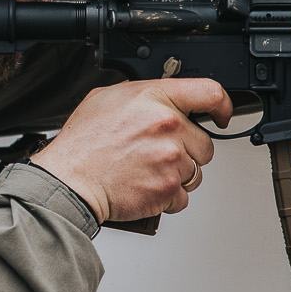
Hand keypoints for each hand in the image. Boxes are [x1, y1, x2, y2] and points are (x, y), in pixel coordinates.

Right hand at [35, 78, 231, 222]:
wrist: (68, 180)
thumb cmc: (82, 143)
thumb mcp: (106, 99)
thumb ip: (142, 96)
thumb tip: (161, 100)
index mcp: (155, 99)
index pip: (210, 93)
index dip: (222, 106)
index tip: (221, 115)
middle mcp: (167, 127)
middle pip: (205, 143)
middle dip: (187, 151)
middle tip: (157, 154)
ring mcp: (170, 160)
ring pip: (195, 172)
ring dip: (176, 175)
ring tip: (146, 171)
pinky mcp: (168, 189)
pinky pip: (182, 197)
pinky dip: (166, 197)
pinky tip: (144, 186)